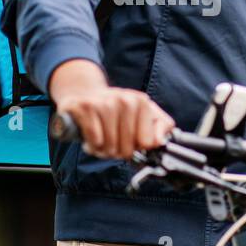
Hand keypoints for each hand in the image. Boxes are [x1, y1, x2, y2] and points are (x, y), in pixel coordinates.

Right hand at [49, 59, 174, 160]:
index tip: (130, 140)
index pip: (147, 143)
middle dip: (118, 152)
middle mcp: (125, 100)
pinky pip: (95, 141)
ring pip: (110, 146)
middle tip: (112, 142)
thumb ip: (161, 126)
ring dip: (103, 150)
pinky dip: (92, 146)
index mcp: (141, 102)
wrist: (84, 93)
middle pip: (128, 148)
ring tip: (101, 140)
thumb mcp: (143, 114)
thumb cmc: (116, 110)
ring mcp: (104, 103)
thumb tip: (160, 141)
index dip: (137, 147)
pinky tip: (90, 139)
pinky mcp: (85, 107)